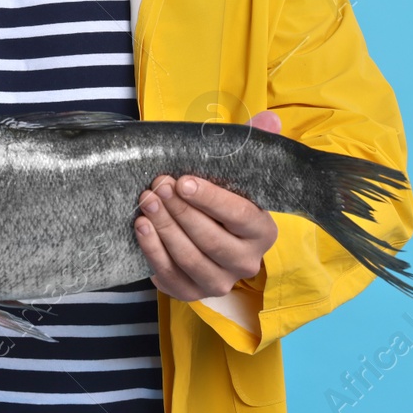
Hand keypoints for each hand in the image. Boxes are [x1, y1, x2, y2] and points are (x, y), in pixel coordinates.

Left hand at [134, 110, 282, 300]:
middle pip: (212, 240)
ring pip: (191, 260)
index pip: (240, 216)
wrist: (207, 233)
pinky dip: (153, 252)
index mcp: (263, 231)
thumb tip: (270, 119)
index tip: (184, 181)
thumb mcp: (238, 169)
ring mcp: (220, 282)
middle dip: (181, 212)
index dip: (211, 199)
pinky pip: (171, 278)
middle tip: (158, 186)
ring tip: (146, 202)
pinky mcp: (192, 293)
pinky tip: (141, 227)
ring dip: (165, 230)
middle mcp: (247, 262)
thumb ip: (253, 141)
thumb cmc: (222, 196)